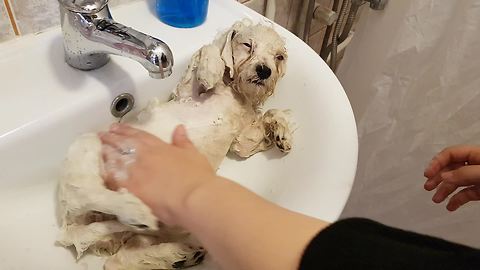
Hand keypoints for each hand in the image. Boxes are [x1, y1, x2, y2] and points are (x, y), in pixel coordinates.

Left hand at [99, 123, 216, 224]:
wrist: (193, 198)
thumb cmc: (197, 177)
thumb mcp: (193, 155)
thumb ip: (183, 142)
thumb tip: (179, 128)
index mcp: (158, 146)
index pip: (138, 135)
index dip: (126, 130)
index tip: (115, 127)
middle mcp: (143, 156)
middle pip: (123, 144)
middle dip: (111, 139)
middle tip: (102, 135)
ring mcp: (134, 172)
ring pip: (115, 160)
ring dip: (106, 154)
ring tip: (100, 150)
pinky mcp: (129, 189)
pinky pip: (113, 179)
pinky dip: (106, 174)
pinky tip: (102, 172)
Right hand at [424, 145, 479, 210]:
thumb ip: (464, 174)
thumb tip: (444, 177)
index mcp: (475, 154)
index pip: (450, 154)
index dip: (436, 162)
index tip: (427, 174)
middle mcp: (474, 165)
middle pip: (450, 168)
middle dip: (437, 178)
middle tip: (427, 187)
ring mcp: (478, 178)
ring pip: (456, 182)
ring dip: (444, 190)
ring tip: (436, 200)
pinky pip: (466, 193)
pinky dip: (456, 200)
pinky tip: (450, 207)